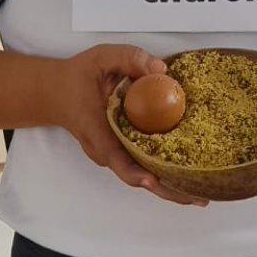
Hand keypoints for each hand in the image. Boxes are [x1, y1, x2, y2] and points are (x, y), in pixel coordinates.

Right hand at [55, 44, 207, 205]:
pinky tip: (189, 181)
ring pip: (142, 176)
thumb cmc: (78, 76)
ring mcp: (112, 154)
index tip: (153, 180)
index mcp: (96, 131)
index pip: (116, 159)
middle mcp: (104, 150)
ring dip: (170, 188)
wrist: (56, 93)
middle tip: (199, 199)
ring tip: (200, 196)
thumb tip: (161, 69)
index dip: (135, 173)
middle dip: (167, 190)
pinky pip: (142, 167)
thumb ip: (130, 58)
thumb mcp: (102, 57)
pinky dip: (164, 175)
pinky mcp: (120, 152)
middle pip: (137, 177)